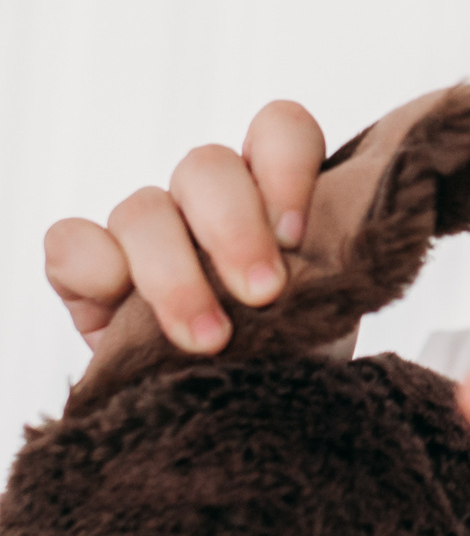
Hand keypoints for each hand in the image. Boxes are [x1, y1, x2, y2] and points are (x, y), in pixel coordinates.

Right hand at [42, 100, 324, 352]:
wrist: (249, 406)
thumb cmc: (296, 344)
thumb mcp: (329, 304)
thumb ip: (331, 268)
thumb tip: (332, 267)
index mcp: (271, 187)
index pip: (279, 129)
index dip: (287, 167)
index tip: (298, 234)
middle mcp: (206, 195)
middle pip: (206, 166)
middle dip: (234, 231)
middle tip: (263, 294)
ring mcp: (143, 227)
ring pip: (142, 210)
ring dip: (175, 277)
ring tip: (211, 340)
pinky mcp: (86, 269)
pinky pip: (70, 243)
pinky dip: (92, 269)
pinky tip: (117, 309)